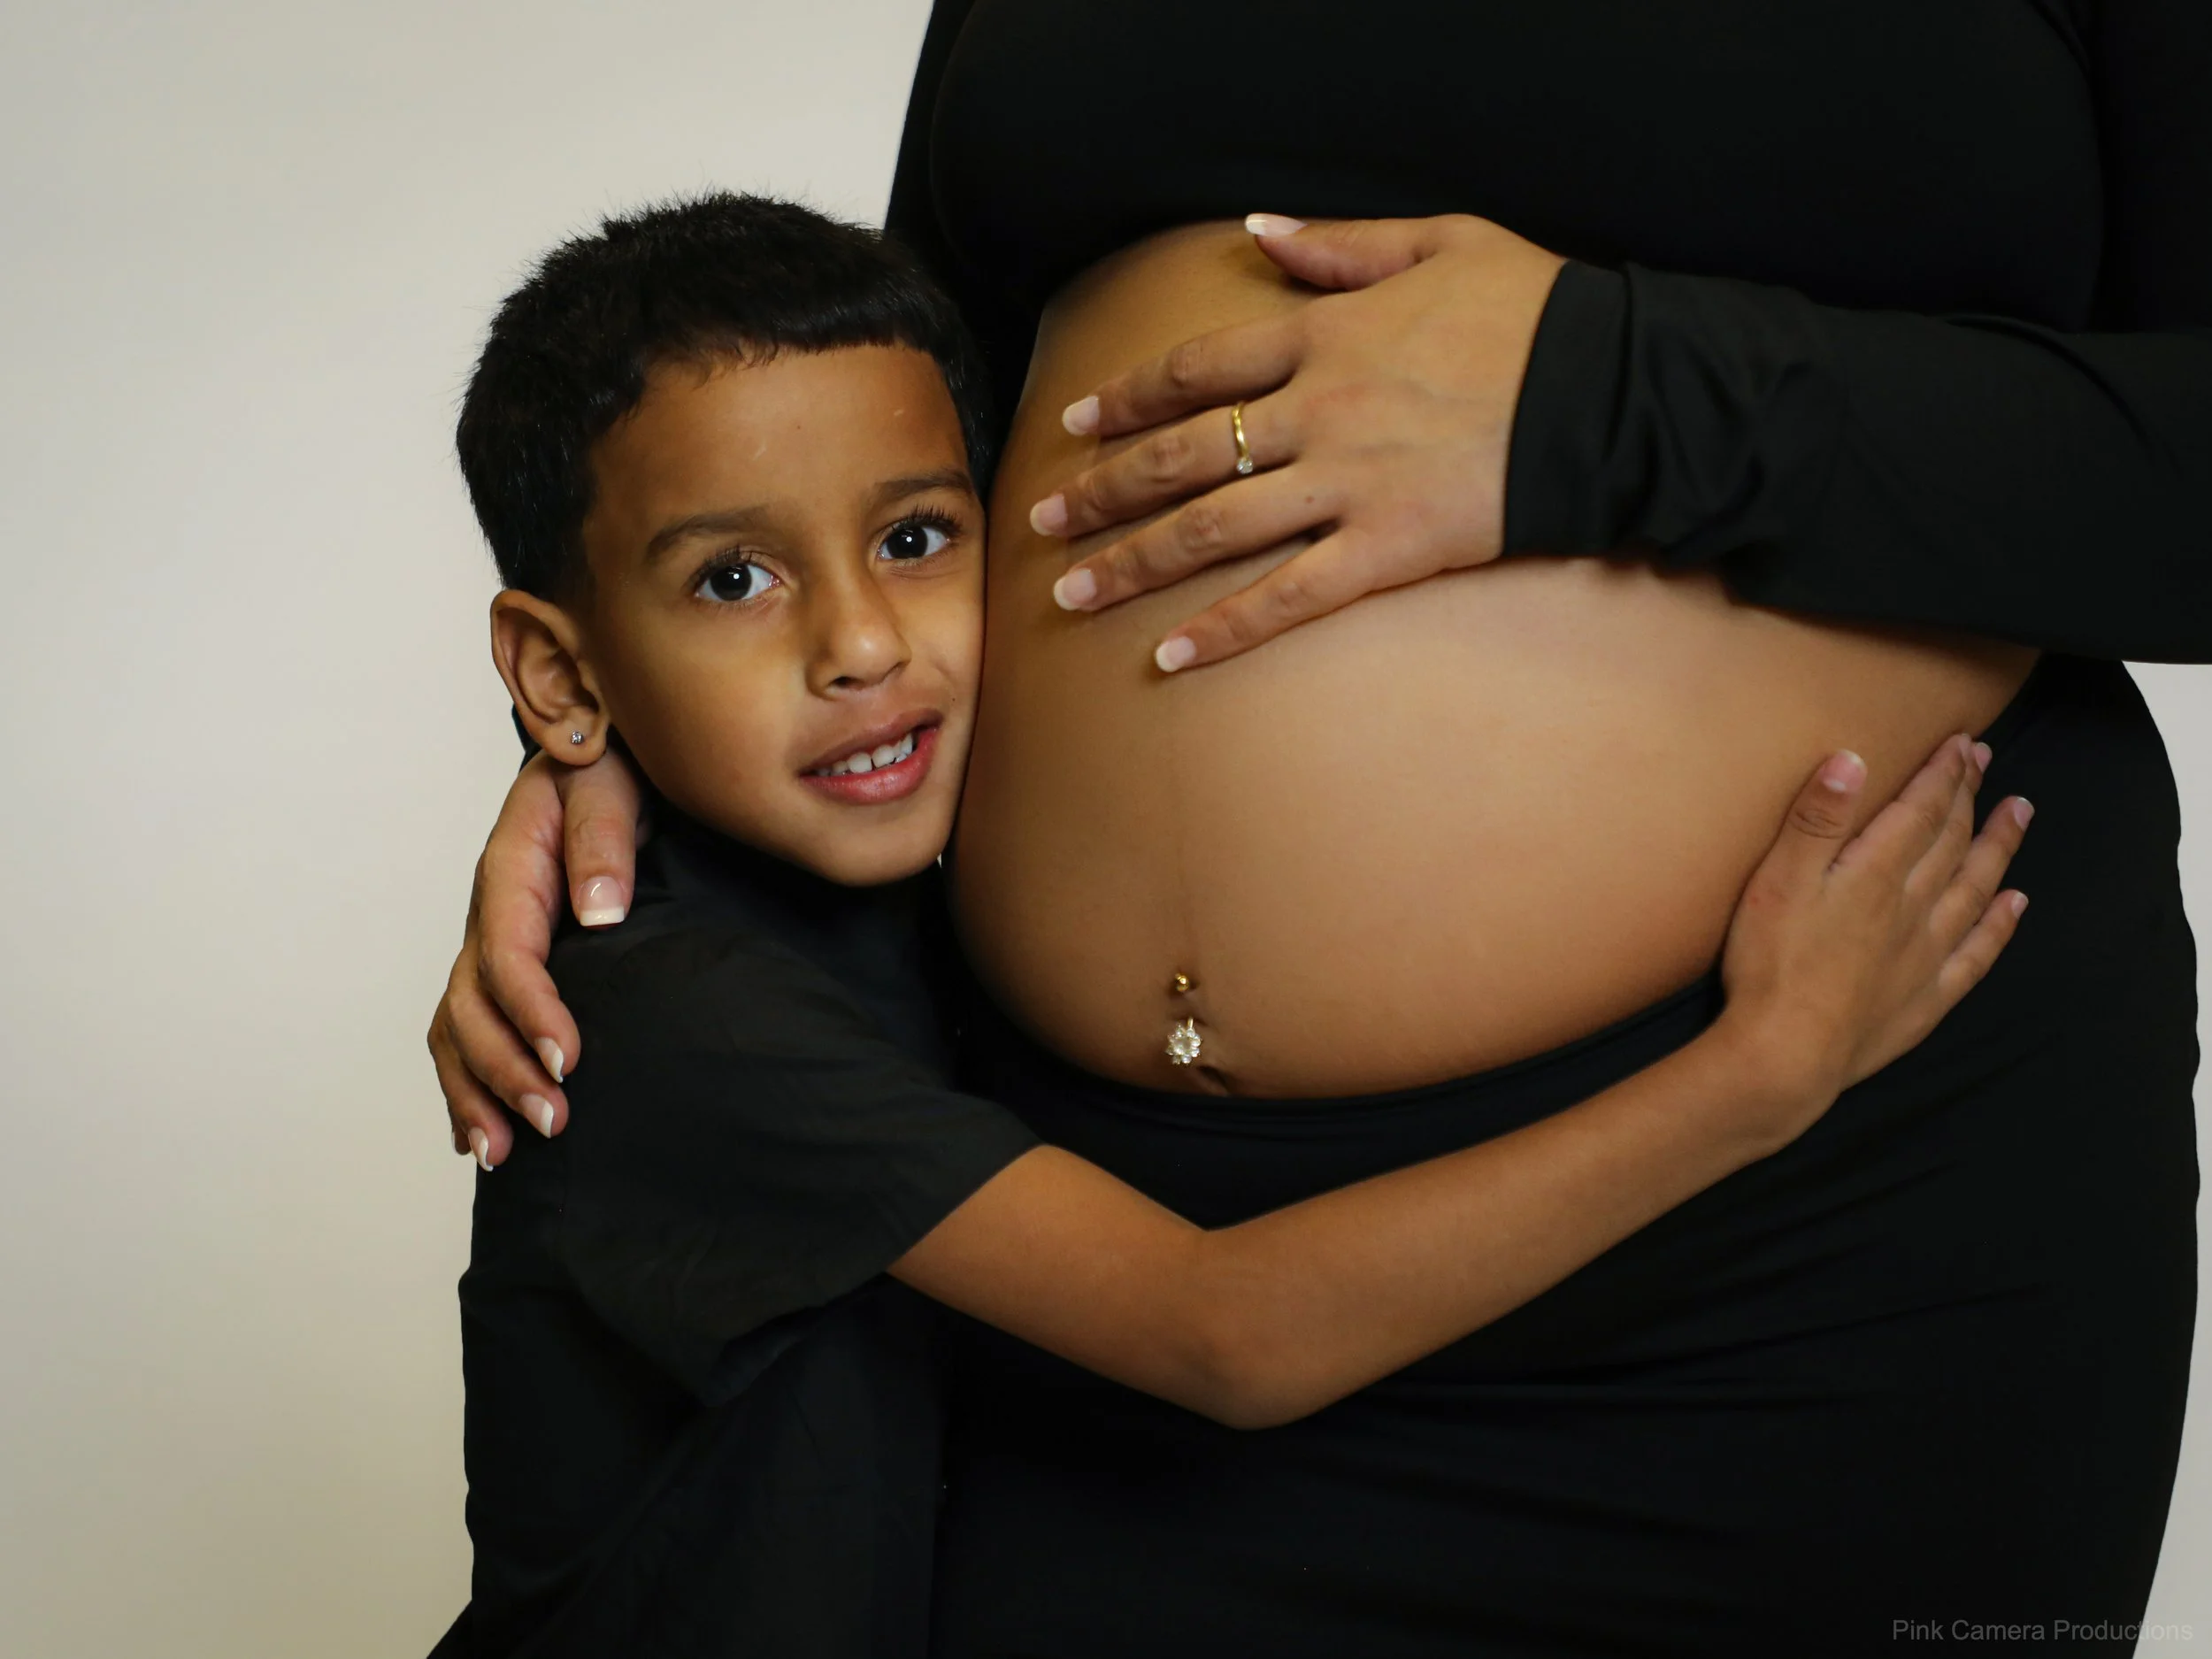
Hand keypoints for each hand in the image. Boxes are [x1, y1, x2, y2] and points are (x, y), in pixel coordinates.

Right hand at [425, 748, 643, 1168]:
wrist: (604, 755)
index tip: (571, 1060)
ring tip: (501, 1152)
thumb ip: (604, 838)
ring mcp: (491, 942)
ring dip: (475, 1091)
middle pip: (472, 1005)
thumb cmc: (610, 766)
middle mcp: (490, 914)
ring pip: (459, 1027)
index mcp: (510, 871)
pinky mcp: (505, 964)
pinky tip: (478, 1135)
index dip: (532, 1013)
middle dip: (504, 1070)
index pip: (508, 955)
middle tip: (554, 1122)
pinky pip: (469, 1028)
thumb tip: (596, 913)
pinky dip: (467, 1083)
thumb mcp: (609, 782)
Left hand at [1034, 213, 1566, 671]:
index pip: (1195, 371)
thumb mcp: (1441, 243)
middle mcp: (1316, 413)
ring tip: (1071, 596)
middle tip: (1043, 521)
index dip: (1127, 399)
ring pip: (1211, 530)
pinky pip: (1287, 598)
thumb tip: (1259, 231)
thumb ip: (1341, 242)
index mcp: (1324, 338)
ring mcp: (1346, 486)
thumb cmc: (1538, 312)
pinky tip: (1169, 659)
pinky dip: (1224, 631)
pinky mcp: (1385, 550)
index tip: (1078, 422)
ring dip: (1132, 565)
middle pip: (1180, 457)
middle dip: (1102, 492)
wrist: (1617, 389)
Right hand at [1712, 734, 2031, 1135]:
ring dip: (1997, 848)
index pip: (1920, 812)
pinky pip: (1976, 953)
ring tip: (2018, 814)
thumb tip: (1852, 760)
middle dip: (1968, 797)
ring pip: (1974, 889)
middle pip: (1951, 842)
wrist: (1786, 1054)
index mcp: (1873, 874)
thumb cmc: (1771, 965)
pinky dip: (2000, 924)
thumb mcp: (1777, 880)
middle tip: (1984, 761)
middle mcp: (1911, 909)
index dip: (1942, 774)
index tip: (1961, 743)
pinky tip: (2014, 904)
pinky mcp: (1924, 998)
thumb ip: (1816, 819)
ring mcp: (1924, 955)